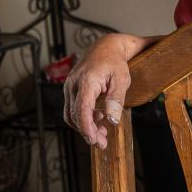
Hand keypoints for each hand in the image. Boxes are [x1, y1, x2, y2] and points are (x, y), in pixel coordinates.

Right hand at [63, 35, 135, 149]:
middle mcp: (74, 84)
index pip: (81, 109)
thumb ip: (116, 100)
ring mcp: (70, 87)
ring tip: (102, 134)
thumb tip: (112, 120)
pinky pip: (73, 108)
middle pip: (75, 115)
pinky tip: (97, 120)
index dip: (86, 128)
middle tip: (102, 144)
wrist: (105, 48)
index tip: (95, 140)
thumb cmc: (115, 63)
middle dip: (87, 132)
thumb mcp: (122, 80)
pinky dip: (83, 118)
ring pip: (71, 113)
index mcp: (87, 81)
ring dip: (84, 126)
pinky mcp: (71, 90)